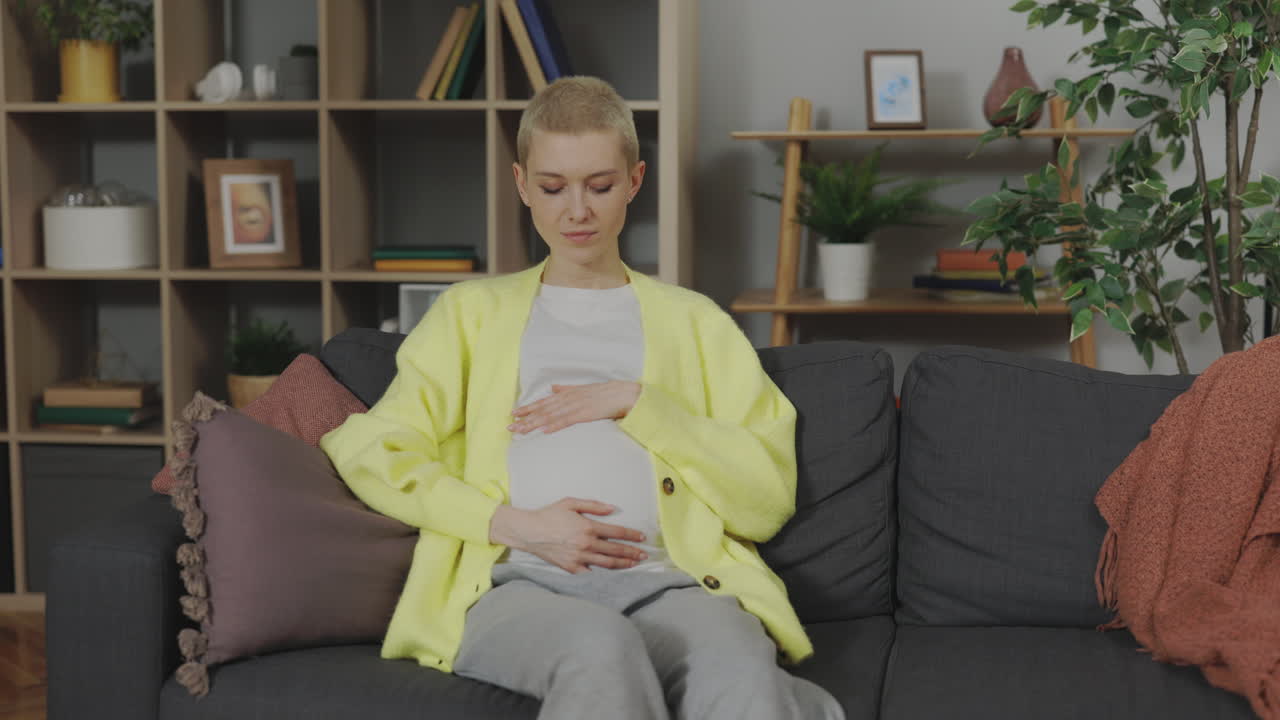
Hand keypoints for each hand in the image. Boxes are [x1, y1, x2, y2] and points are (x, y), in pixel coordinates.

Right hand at [488, 499, 647, 572]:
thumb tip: (613, 509)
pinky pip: (591, 573)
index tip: (642, 538)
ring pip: (607, 563)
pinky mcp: (571, 567)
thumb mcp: (571, 503)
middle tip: (644, 555)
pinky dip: (603, 574)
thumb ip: (594, 505)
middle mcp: (586, 544)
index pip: (617, 532)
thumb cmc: (549, 515)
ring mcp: (579, 558)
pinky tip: (612, 574)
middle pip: (616, 550)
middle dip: (632, 552)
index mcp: (588, 527)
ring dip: (623, 564)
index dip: (632, 535)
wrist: (529, 531)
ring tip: (634, 564)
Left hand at [509, 381, 640, 434]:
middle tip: (510, 425)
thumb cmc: (606, 393)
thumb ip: (567, 389)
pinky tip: (544, 430)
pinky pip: (567, 420)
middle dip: (526, 418)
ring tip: (521, 430)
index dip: (528, 408)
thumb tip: (552, 388)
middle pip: (543, 409)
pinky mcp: (585, 414)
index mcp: (568, 394)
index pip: (544, 402)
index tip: (514, 413)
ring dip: (535, 423)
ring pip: (551, 415)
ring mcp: (577, 406)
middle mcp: (569, 398)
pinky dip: (554, 425)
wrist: (624, 394)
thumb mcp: (583, 389)